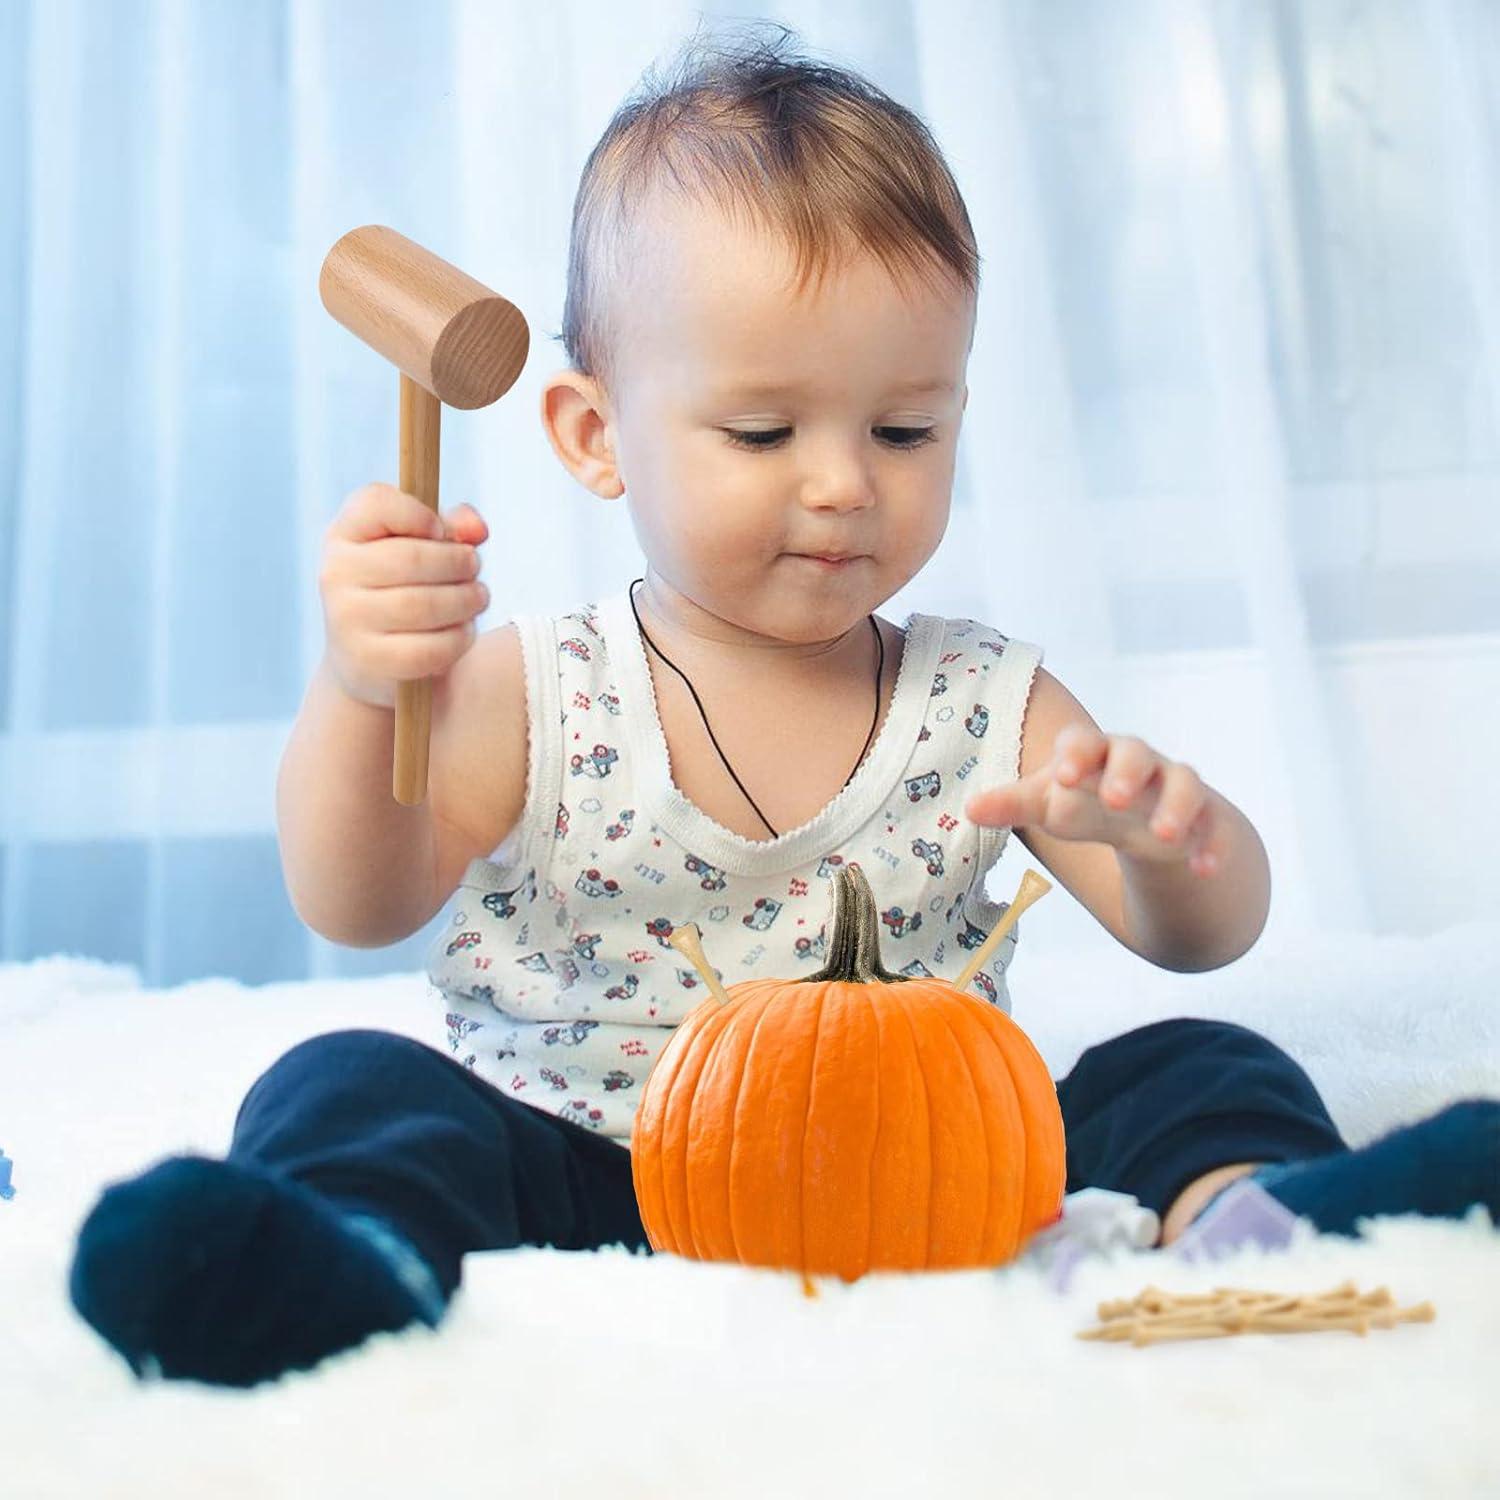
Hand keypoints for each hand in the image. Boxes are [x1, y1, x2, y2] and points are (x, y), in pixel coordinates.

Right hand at [319, 483, 489, 708]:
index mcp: (344, 533)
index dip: (420, 513)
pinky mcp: (368, 661)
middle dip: (459, 562)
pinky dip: (459, 637)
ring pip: (423, 605)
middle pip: (412, 558)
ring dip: (466, 600)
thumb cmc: (403, 588)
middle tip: (475, 566)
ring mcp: (347, 619)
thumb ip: (453, 526)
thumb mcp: (423, 548)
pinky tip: (465, 629)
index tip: (441, 530)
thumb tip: (477, 528)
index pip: (375, 503)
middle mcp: (336, 573)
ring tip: (478, 597)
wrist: (370, 659)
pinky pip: (428, 649)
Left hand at [963, 725, 1224, 877]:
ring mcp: (1175, 788)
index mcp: (1095, 753)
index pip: (1084, 739)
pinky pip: (1214, 826)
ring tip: (1164, 835)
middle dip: (1127, 773)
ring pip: (1184, 784)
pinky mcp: (1205, 818)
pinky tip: (1203, 869)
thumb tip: (969, 809)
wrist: (1149, 819)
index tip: (1064, 777)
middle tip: (1114, 798)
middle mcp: (1138, 762)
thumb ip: (1014, 805)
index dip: (1076, 753)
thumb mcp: (1051, 804)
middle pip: (1136, 753)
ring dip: (1176, 808)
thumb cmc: (1086, 801)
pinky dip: (1211, 845)